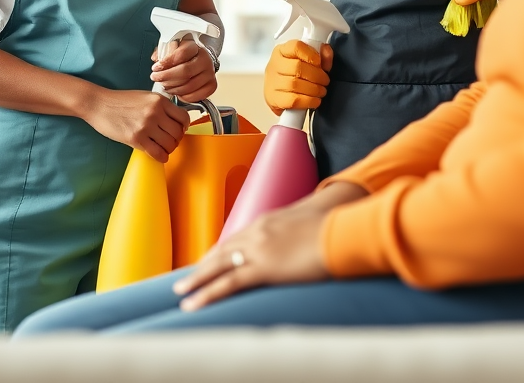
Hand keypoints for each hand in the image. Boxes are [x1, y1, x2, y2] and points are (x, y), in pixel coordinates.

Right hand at [82, 89, 189, 161]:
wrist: (100, 105)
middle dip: (176, 139)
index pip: (183, 117)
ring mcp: (146, 126)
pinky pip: (157, 153)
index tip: (180, 130)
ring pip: (170, 144)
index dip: (184, 126)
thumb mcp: (146, 96)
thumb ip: (161, 106)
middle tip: (170, 141)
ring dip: (169, 149)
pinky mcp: (136, 139)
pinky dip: (162, 157)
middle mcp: (155, 112)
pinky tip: (159, 155)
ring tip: (163, 148)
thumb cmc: (121, 101)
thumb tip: (175, 120)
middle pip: (178, 133)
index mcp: (159, 101)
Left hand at [150, 38, 216, 102]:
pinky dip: (182, 97)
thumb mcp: (173, 48)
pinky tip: (176, 92)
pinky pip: (195, 96)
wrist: (200, 61)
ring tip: (165, 86)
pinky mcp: (211, 86)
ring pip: (189, 86)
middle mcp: (205, 60)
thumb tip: (156, 58)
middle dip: (167, 77)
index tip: (156, 67)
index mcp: (196, 48)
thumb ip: (163, 52)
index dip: (166, 62)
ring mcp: (210, 74)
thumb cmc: (184, 56)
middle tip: (156, 78)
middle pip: (185, 71)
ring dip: (173, 88)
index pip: (181, 54)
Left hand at [173, 182, 367, 309]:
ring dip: (197, 281)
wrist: (342, 229)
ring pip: (218, 266)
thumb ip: (294, 236)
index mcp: (267, 221)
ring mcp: (259, 248)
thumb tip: (295, 246)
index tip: (206, 262)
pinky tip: (194, 303)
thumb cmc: (332, 229)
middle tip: (185, 280)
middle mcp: (257, 231)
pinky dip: (208, 293)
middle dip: (203, 266)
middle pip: (222, 250)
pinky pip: (228, 283)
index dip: (218, 253)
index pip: (235, 238)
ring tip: (181, 293)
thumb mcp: (307, 228)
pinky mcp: (264, 267)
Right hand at [263, 39, 332, 115]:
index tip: (319, 62)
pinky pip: (293, 100)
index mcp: (282, 51)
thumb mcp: (307, 60)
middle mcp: (275, 65)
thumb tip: (327, 52)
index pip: (296, 47)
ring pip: (295, 84)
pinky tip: (315, 100)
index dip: (311, 54)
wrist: (278, 94)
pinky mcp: (274, 99)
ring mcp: (273, 82)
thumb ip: (321, 55)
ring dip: (314, 89)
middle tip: (325, 80)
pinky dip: (308, 101)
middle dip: (317, 75)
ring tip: (322, 91)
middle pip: (297, 67)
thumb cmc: (294, 75)